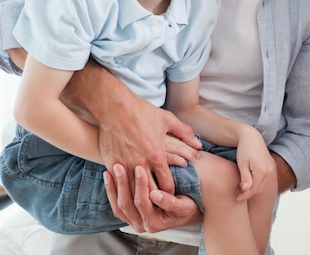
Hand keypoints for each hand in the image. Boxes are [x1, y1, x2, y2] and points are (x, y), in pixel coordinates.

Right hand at [63, 62, 201, 192]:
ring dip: (139, 196)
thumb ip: (185, 133)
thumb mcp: (167, 120)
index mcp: (156, 155)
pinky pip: (118, 183)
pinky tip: (128, 191)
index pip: (167, 184)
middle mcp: (140, 163)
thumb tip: (199, 145)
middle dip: (155, 199)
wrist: (115, 107)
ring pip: (132, 191)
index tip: (172, 194)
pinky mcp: (111, 163)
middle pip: (150, 192)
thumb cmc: (143, 112)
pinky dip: (124, 188)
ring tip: (145, 201)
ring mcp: (124, 165)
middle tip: (160, 203)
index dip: (171, 191)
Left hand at [104, 164, 200, 232]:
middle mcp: (142, 224)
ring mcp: (134, 220)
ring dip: (114, 186)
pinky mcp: (129, 214)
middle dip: (123, 184)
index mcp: (154, 222)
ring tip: (112, 169)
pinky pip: (116, 203)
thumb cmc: (186, 207)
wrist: (184, 214)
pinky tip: (108, 175)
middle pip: (127, 204)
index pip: (142, 203)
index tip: (140, 168)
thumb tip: (155, 194)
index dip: (140, 185)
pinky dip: (112, 189)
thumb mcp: (184, 206)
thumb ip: (170, 202)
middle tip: (121, 166)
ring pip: (118, 204)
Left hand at [235, 127, 276, 201]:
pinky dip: (257, 182)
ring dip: (253, 188)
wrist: (251, 136)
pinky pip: (264, 179)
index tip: (236, 199)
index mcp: (262, 171)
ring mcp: (271, 168)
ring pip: (262, 185)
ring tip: (242, 186)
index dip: (244, 196)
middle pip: (259, 189)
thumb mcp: (242, 164)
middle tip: (238, 193)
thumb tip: (246, 190)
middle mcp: (269, 171)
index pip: (253, 190)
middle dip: (248, 193)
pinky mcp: (271, 166)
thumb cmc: (244, 149)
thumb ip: (245, 177)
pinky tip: (249, 180)